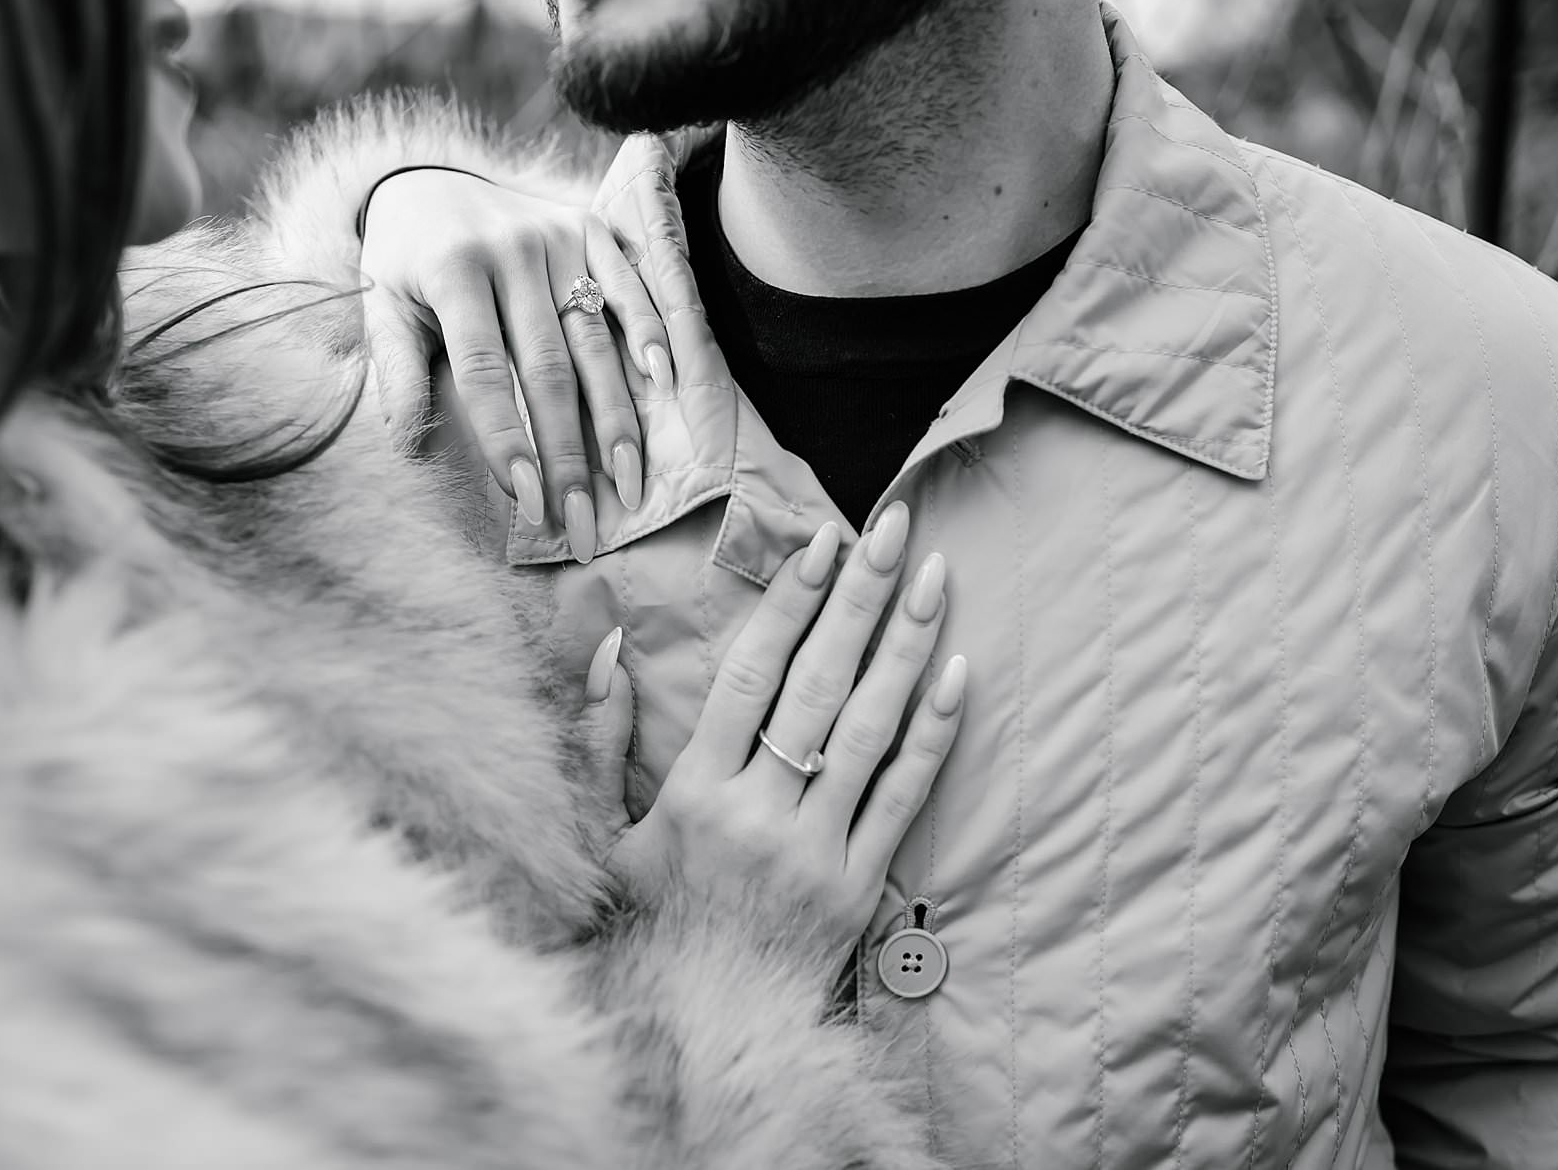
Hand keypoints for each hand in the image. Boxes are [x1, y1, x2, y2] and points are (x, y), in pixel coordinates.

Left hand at [360, 170, 674, 559]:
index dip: (506, 439)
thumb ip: (393, 370)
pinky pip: (628, 285)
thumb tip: (406, 445)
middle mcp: (511, 251)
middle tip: (584, 521)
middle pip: (550, 369)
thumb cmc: (402, 263)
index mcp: (454, 272)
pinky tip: (663, 382)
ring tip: (631, 480)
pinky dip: (650, 331)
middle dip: (570, 453)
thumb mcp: (380, 307)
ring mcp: (557, 237)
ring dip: (618, 416)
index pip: (484, 372)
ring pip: (595, 340)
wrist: (426, 181)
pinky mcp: (590, 226)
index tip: (528, 503)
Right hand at [583, 502, 967, 958]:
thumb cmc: (648, 921)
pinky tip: (959, 674)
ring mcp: (814, 851)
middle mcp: (756, 814)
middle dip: (860, 600)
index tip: (824, 544)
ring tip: (937, 580)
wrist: (701, 1027)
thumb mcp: (602, 835)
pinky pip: (904, 798)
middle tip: (895, 531)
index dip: (790, 603)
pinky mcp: (858, 888)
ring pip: (868, 731)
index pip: (751, 674)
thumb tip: (610, 646)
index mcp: (694, 792)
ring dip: (907, 649)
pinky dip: (934, 735)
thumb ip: (598, 738)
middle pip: (818, 685)